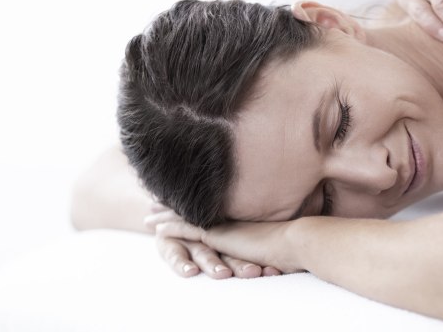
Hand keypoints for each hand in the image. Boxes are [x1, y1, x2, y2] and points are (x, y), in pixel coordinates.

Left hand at [144, 204, 283, 278]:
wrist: (291, 241)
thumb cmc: (290, 243)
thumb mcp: (276, 238)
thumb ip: (268, 236)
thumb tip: (273, 239)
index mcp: (239, 217)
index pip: (212, 207)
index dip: (195, 202)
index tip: (183, 198)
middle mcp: (228, 217)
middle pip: (195, 207)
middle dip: (176, 204)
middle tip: (158, 201)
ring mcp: (221, 224)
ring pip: (186, 215)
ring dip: (166, 214)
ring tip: (150, 213)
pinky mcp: (215, 234)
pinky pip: (186, 229)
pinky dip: (171, 227)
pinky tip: (156, 228)